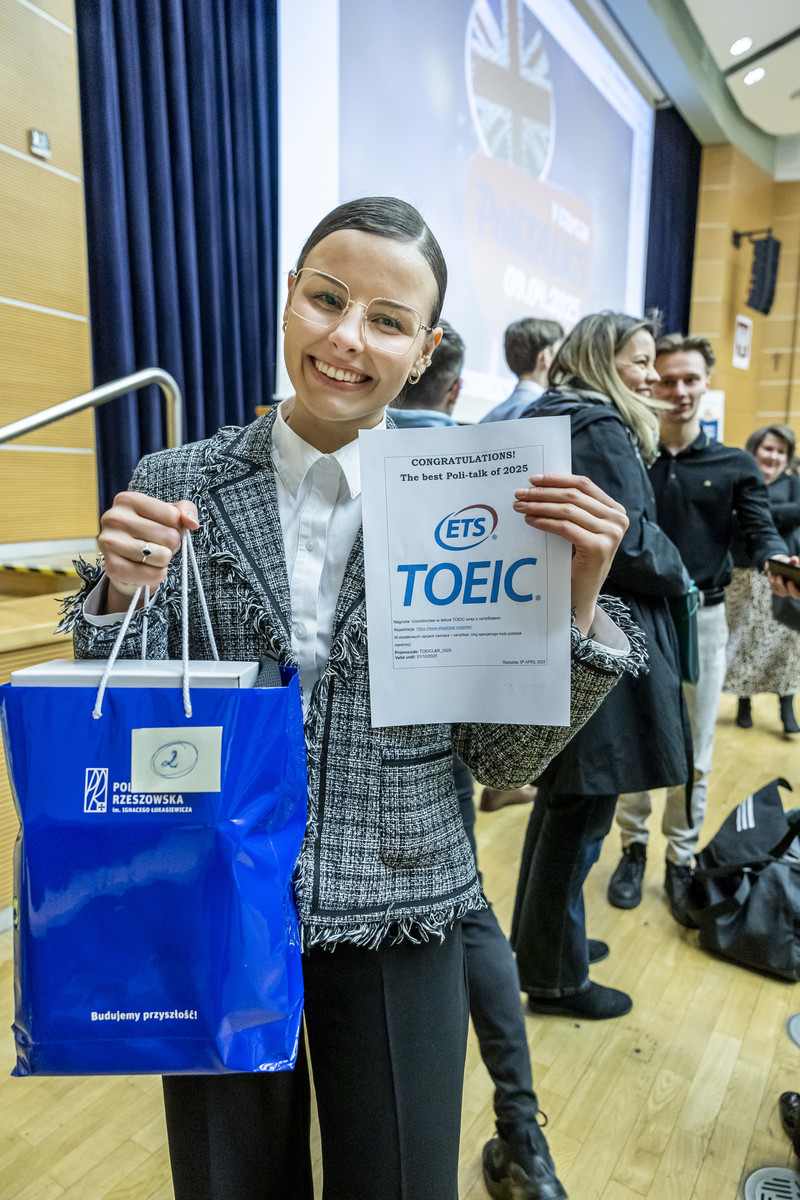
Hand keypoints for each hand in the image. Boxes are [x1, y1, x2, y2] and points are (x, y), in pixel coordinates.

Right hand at [97, 492, 198, 612]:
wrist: (128, 563)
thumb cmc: (151, 534)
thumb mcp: (169, 515)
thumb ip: (186, 510)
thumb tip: (192, 522)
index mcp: (127, 500)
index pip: (172, 516)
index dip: (176, 526)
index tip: (163, 528)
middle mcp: (114, 518)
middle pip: (169, 536)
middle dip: (171, 545)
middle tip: (158, 545)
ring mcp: (109, 543)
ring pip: (162, 556)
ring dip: (164, 560)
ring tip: (152, 556)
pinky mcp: (112, 568)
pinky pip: (153, 574)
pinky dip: (158, 575)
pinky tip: (149, 570)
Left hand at [513, 473, 628, 634]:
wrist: (581, 595)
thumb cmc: (576, 561)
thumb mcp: (580, 529)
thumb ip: (572, 508)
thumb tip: (540, 484)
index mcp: (615, 510)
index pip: (583, 484)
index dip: (557, 479)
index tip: (533, 479)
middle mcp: (618, 520)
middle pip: (573, 495)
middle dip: (543, 492)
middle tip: (519, 493)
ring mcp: (611, 534)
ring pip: (567, 510)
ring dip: (539, 505)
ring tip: (520, 506)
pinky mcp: (598, 548)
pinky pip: (564, 527)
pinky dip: (544, 521)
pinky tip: (530, 521)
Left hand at [764, 555, 799, 599]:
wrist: (786, 570)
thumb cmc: (793, 568)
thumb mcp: (795, 565)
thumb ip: (796, 562)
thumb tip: (793, 559)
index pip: (798, 592)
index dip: (793, 588)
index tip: (789, 582)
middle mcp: (793, 592)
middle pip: (788, 592)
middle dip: (781, 584)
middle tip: (778, 577)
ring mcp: (785, 592)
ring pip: (780, 591)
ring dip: (775, 584)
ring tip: (772, 576)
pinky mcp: (778, 591)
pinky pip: (774, 590)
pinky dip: (772, 584)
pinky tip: (770, 577)